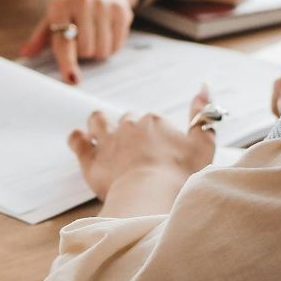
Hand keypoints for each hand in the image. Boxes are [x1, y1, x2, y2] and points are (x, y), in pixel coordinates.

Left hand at [17, 0, 140, 83]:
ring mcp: (104, 5)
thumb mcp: (54, 14)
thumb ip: (40, 37)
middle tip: (82, 37)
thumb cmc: (74, 4)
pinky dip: (111, 46)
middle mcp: (83, 2)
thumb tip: (25, 53)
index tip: (73, 79)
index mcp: (61, 5)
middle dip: (83, 52)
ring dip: (97, 51)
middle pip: (85, 50)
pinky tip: (107, 32)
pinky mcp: (122, 11)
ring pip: (102, 50)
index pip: (64, 41)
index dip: (68, 62)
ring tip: (94, 34)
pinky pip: (116, 46)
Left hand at [66, 89, 218, 201]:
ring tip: (103, 136)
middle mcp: (129, 124)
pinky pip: (76, 140)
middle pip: (127, 120)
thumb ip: (203, 116)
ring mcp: (107, 140)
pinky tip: (81, 142)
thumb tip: (204, 86)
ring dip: (100, 124)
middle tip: (135, 152)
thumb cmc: (180, 174)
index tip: (159, 152)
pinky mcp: (89, 158)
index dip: (155, 136)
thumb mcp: (203, 145)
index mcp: (154, 121)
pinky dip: (78, 138)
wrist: (150, 194)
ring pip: (98, 120)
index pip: (152, 121)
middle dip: (129, 131)